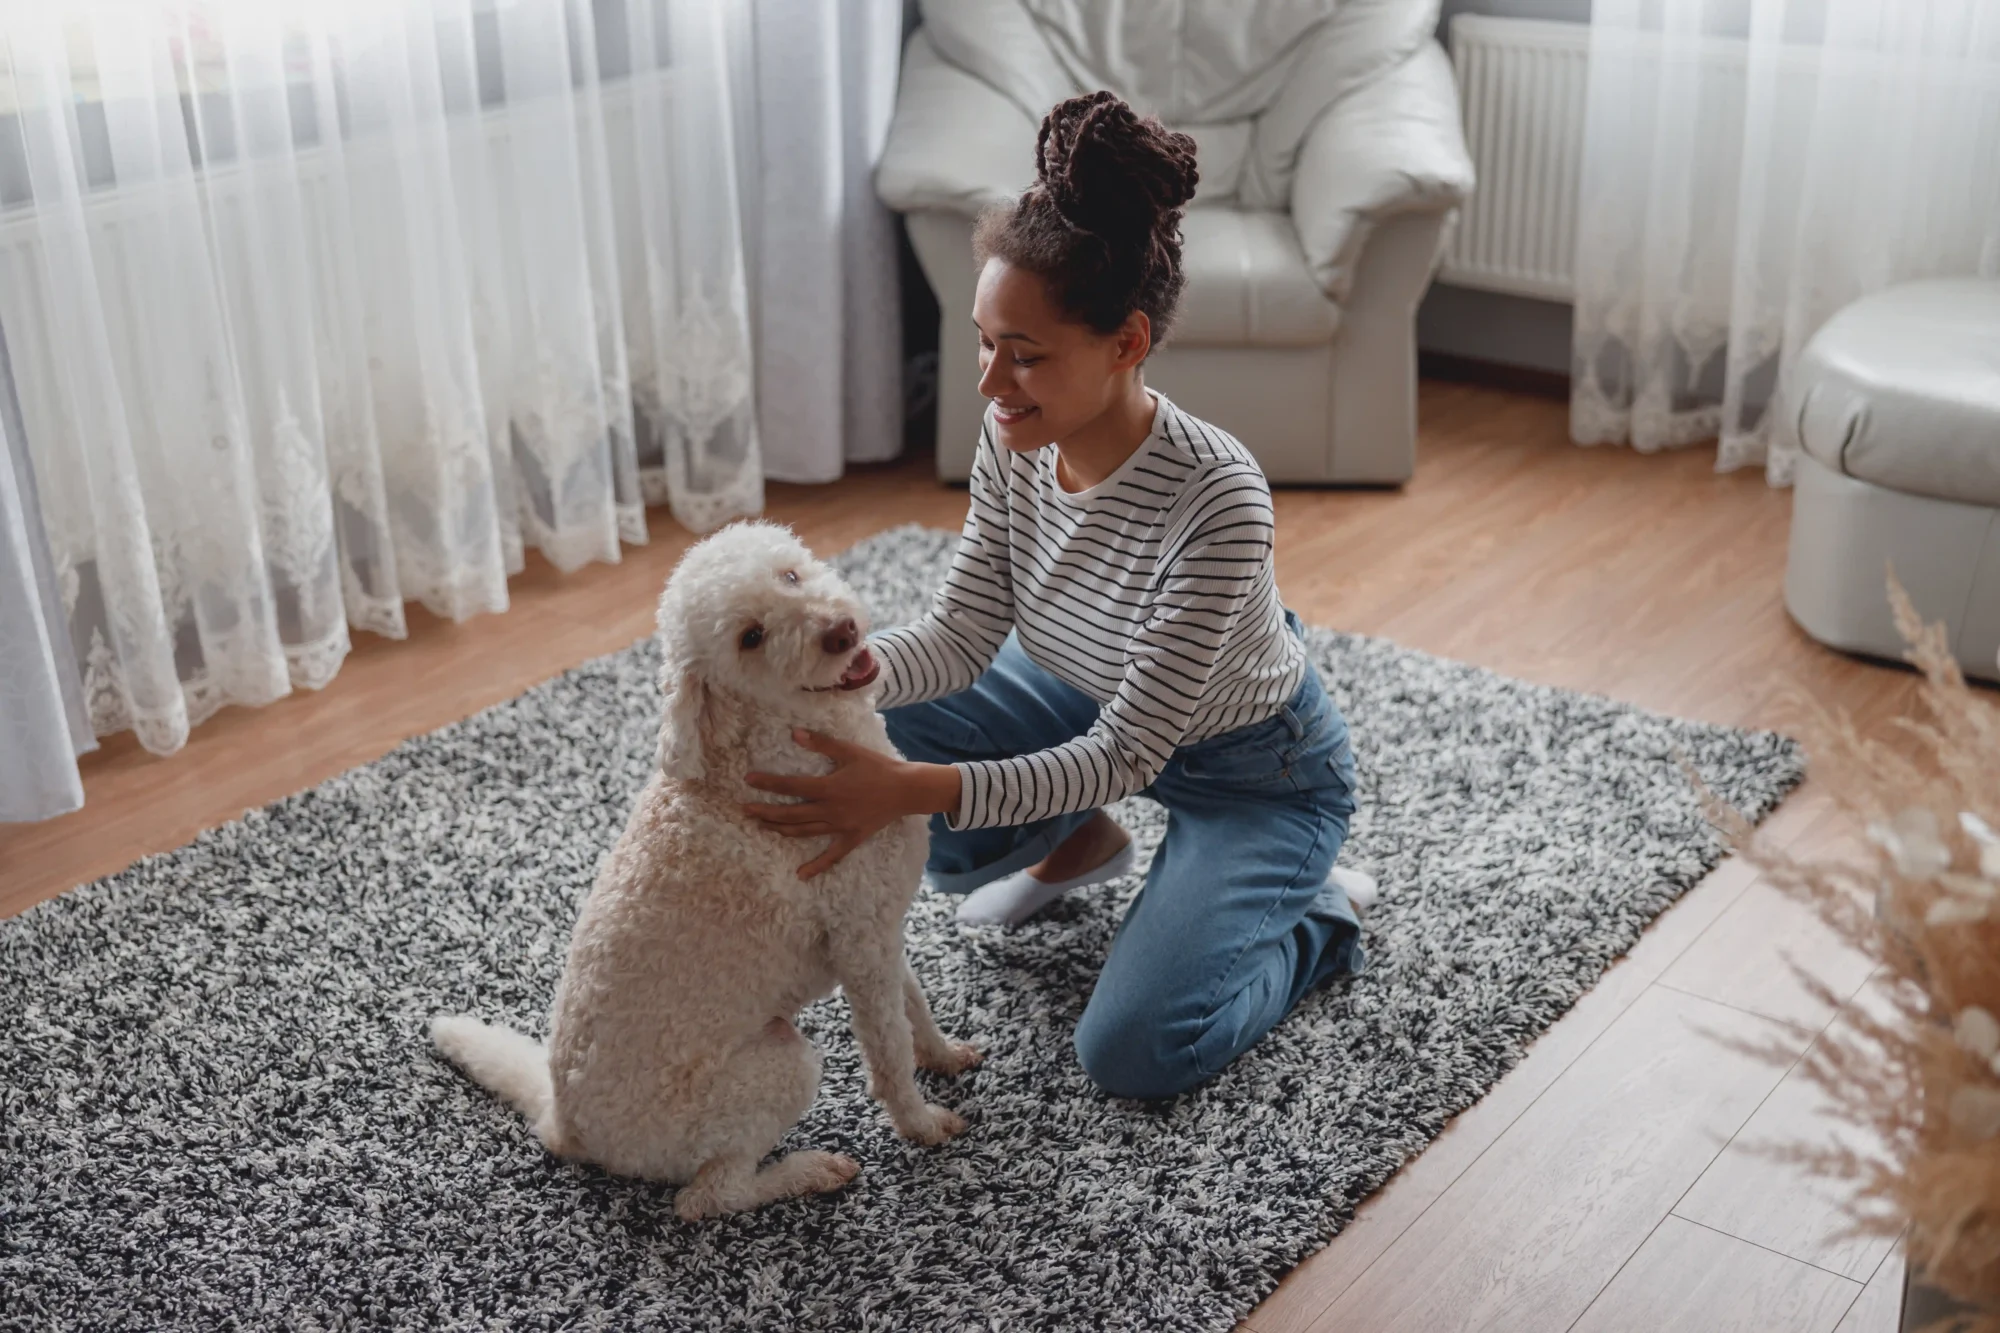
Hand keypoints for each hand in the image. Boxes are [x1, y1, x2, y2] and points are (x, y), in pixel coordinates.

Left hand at [745, 731, 959, 878]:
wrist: (906, 789)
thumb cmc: (878, 767)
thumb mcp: (850, 751)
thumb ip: (821, 744)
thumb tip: (795, 733)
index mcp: (829, 788)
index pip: (791, 786)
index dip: (768, 783)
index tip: (748, 780)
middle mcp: (830, 810)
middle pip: (791, 814)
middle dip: (766, 812)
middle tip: (745, 810)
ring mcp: (840, 827)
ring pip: (804, 832)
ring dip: (780, 830)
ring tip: (761, 826)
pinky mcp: (851, 838)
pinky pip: (831, 856)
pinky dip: (816, 866)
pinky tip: (801, 875)